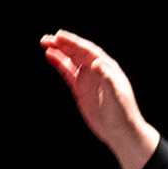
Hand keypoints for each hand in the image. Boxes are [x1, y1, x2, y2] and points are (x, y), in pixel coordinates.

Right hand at [38, 29, 158, 168]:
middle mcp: (97, 70)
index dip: (74, 43)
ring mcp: (88, 79)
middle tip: (48, 38)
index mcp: (108, 67)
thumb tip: (97, 63)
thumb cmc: (122, 113)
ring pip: (71, 60)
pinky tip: (50, 56)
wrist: (120, 132)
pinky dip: (59, 64)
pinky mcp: (80, 89)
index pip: (88, 51)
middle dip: (63, 44)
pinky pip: (68, 73)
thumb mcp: (116, 95)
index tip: (60, 37)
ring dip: (59, 51)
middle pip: (78, 53)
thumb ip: (106, 78)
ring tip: (45, 43)